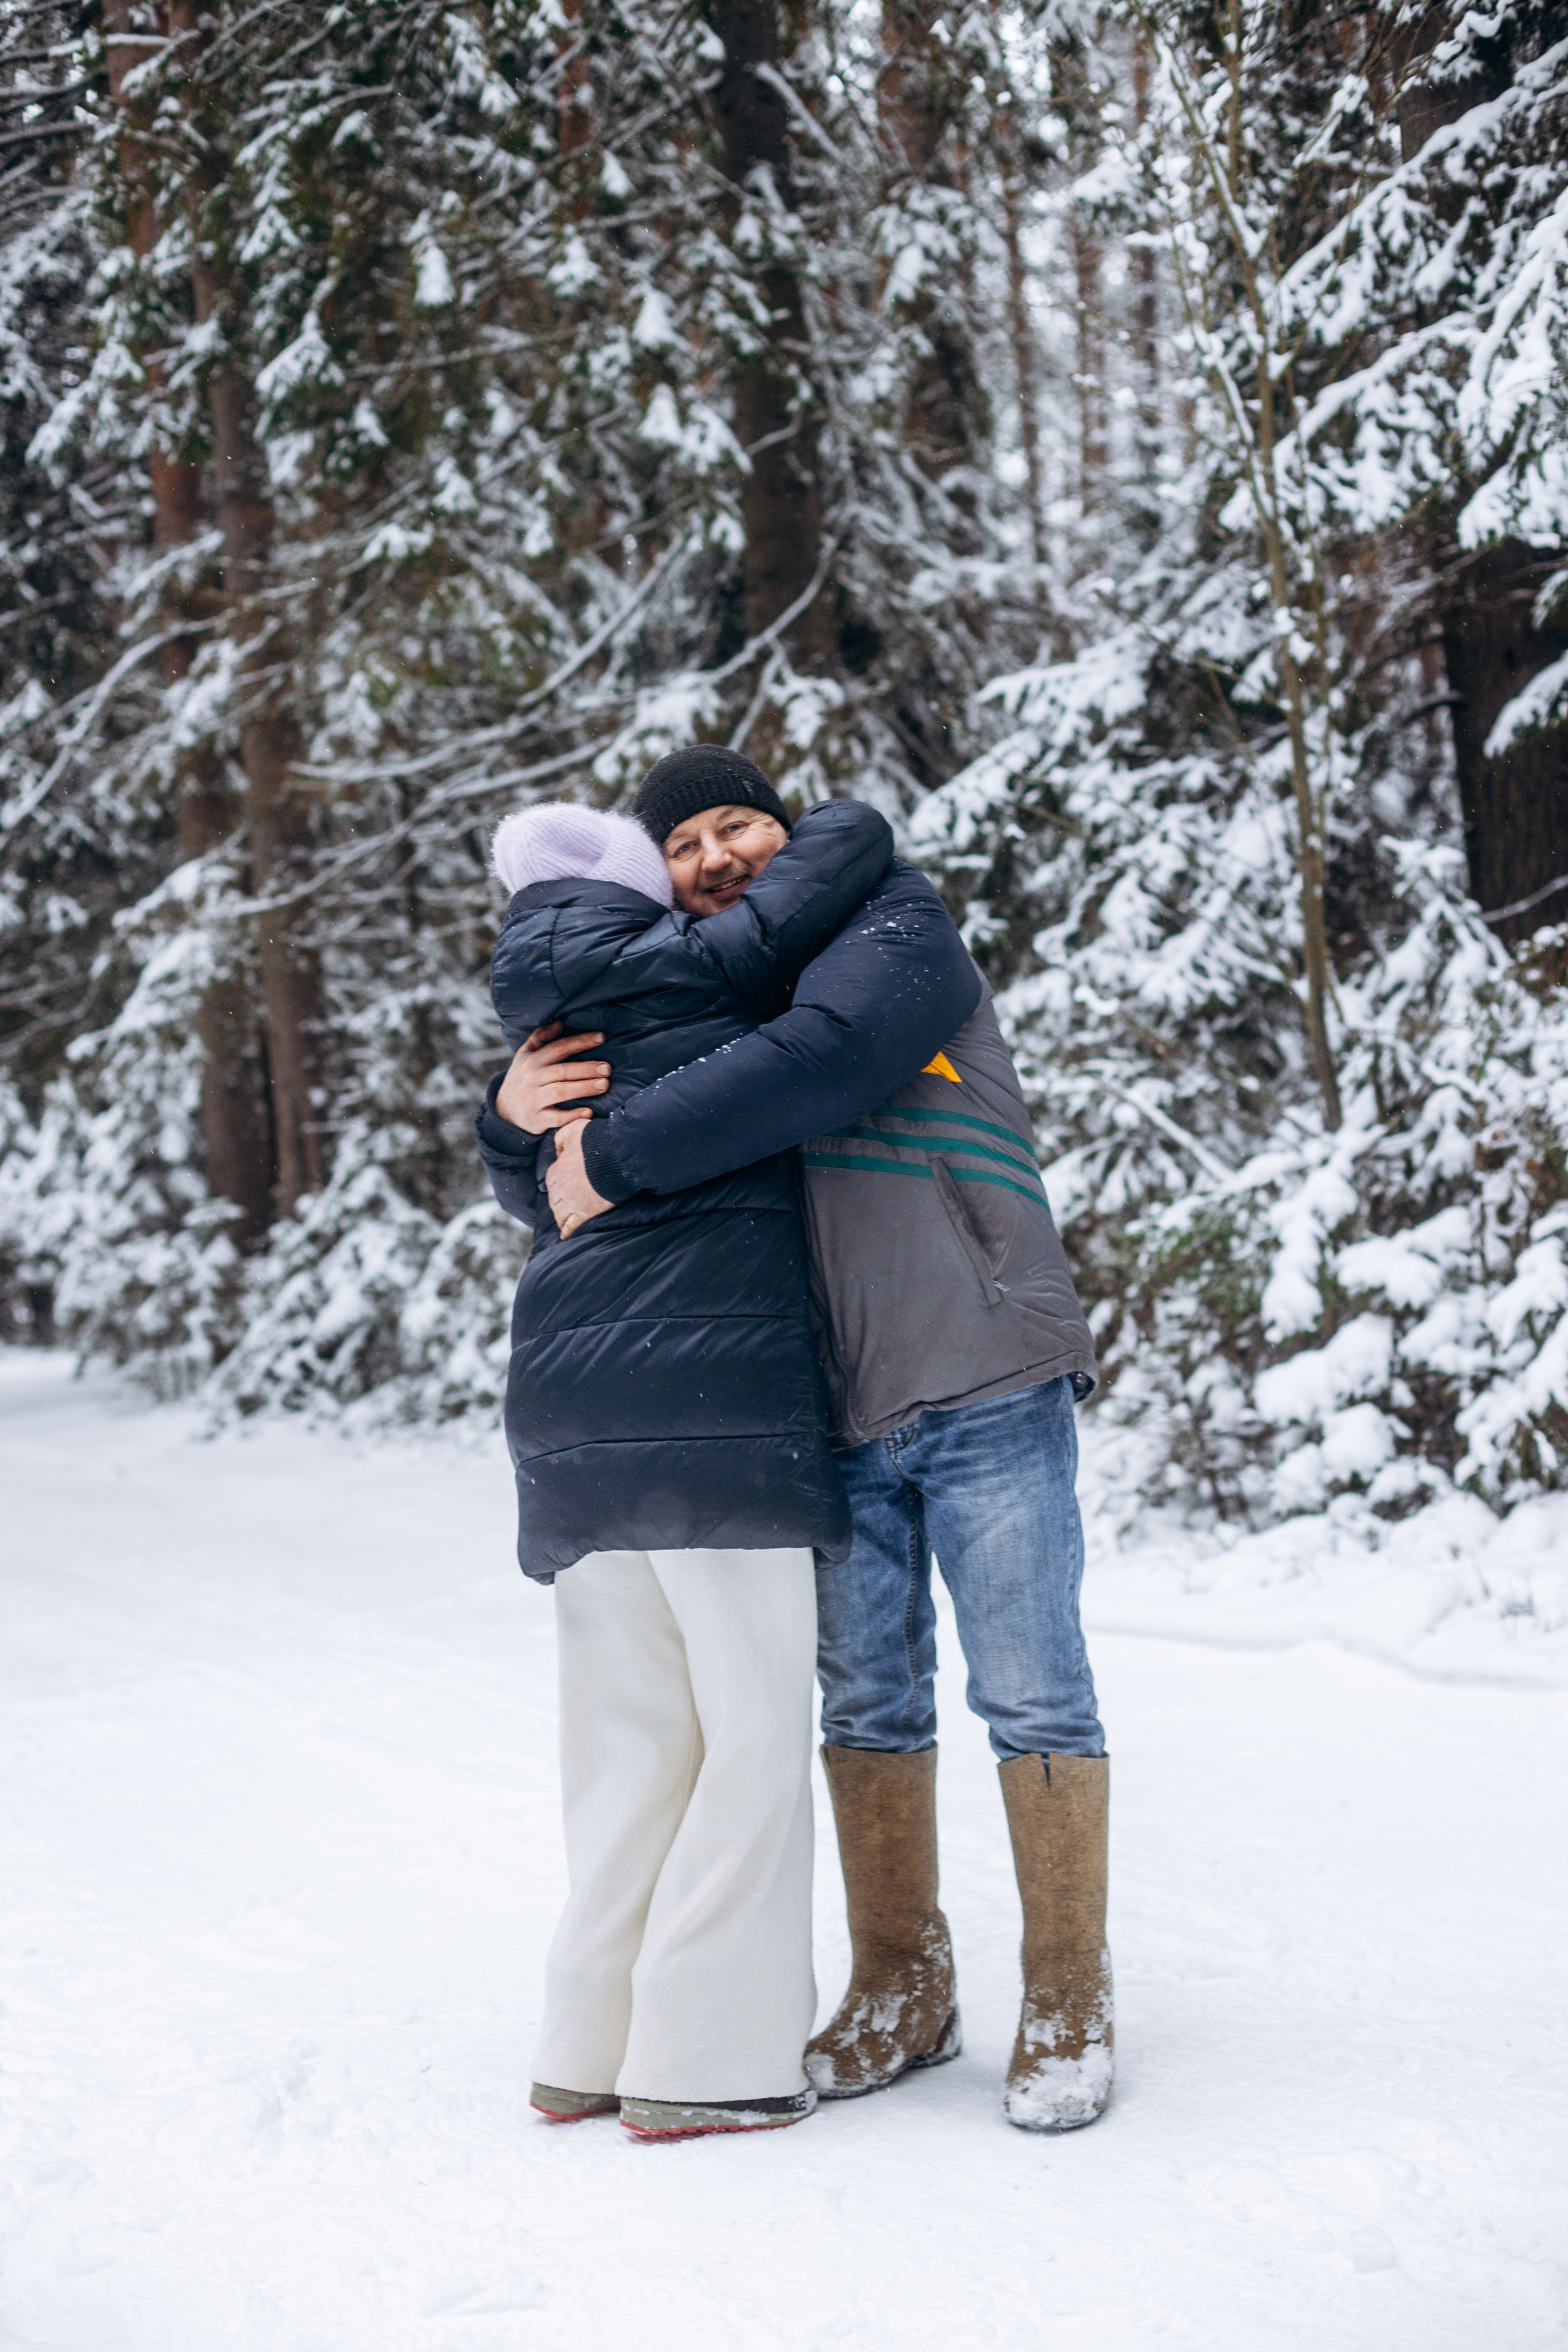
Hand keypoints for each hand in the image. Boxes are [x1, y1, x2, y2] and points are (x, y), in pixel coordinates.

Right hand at [495, 1022, 609, 1133]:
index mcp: (532, 1060)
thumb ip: (541, 1037)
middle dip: (586, 1068)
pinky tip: (589, 1112)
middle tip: (607, 1068)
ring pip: (560, 1092)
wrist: (505, 1110)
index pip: (558, 1048)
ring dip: (583, 1088)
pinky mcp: (536, 1120)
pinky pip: (555, 1118)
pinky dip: (572, 1116)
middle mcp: (532, 1079)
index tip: (601, 1037)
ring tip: (604, 1085)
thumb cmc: (523, 1078)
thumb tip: (560, 1021)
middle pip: (562, 1071)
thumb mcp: (525, 1055)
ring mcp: (534, 1100)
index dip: (580, 1042)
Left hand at [546, 1118, 614, 1239]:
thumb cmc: (595, 1141)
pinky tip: (565, 1236)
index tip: (564, 1185)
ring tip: (564, 1219)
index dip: (557, 1183)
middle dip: (558, 1201)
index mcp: (555, 1171)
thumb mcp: (573, 1129)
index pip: (550, 1181)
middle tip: (566, 1203)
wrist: (615, 1155)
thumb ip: (560, 1138)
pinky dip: (567, 1231)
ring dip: (561, 1216)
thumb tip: (556, 1149)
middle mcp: (559, 1189)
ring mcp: (571, 1203)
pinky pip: (571, 1225)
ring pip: (559, 1213)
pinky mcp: (585, 1213)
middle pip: (554, 1199)